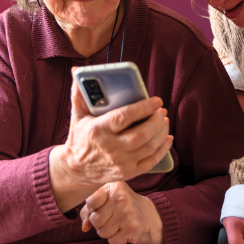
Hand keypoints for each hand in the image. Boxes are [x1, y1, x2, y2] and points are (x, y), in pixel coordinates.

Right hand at [59, 74, 173, 185]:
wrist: (76, 170)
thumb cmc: (80, 138)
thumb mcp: (77, 116)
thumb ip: (79, 94)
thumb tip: (76, 70)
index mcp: (98, 130)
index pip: (124, 117)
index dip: (143, 108)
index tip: (156, 100)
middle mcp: (110, 149)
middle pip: (141, 134)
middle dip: (156, 121)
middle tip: (162, 111)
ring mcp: (120, 163)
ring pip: (149, 147)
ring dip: (161, 132)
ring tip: (164, 120)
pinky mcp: (128, 173)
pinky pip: (151, 161)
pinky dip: (163, 149)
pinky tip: (167, 138)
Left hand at [80, 181, 163, 243]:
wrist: (152, 217)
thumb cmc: (125, 207)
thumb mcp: (109, 200)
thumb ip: (90, 210)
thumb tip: (84, 227)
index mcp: (115, 186)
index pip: (90, 202)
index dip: (93, 209)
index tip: (104, 207)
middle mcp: (121, 199)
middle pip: (95, 220)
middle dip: (100, 223)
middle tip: (112, 218)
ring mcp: (127, 214)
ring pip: (102, 232)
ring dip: (107, 232)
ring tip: (118, 224)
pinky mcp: (132, 229)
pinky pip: (112, 241)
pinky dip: (116, 239)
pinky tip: (124, 231)